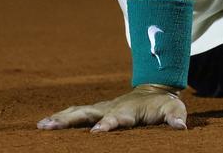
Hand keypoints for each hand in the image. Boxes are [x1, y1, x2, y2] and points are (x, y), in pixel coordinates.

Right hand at [37, 84, 187, 132]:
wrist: (154, 89)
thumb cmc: (164, 105)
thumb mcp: (174, 109)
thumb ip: (176, 117)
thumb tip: (181, 127)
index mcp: (129, 110)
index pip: (117, 118)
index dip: (108, 124)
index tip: (97, 132)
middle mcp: (111, 108)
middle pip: (88, 113)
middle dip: (71, 120)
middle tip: (52, 126)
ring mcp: (101, 108)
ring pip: (77, 112)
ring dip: (60, 118)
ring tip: (41, 125)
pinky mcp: (95, 110)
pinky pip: (75, 113)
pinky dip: (59, 117)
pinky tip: (42, 124)